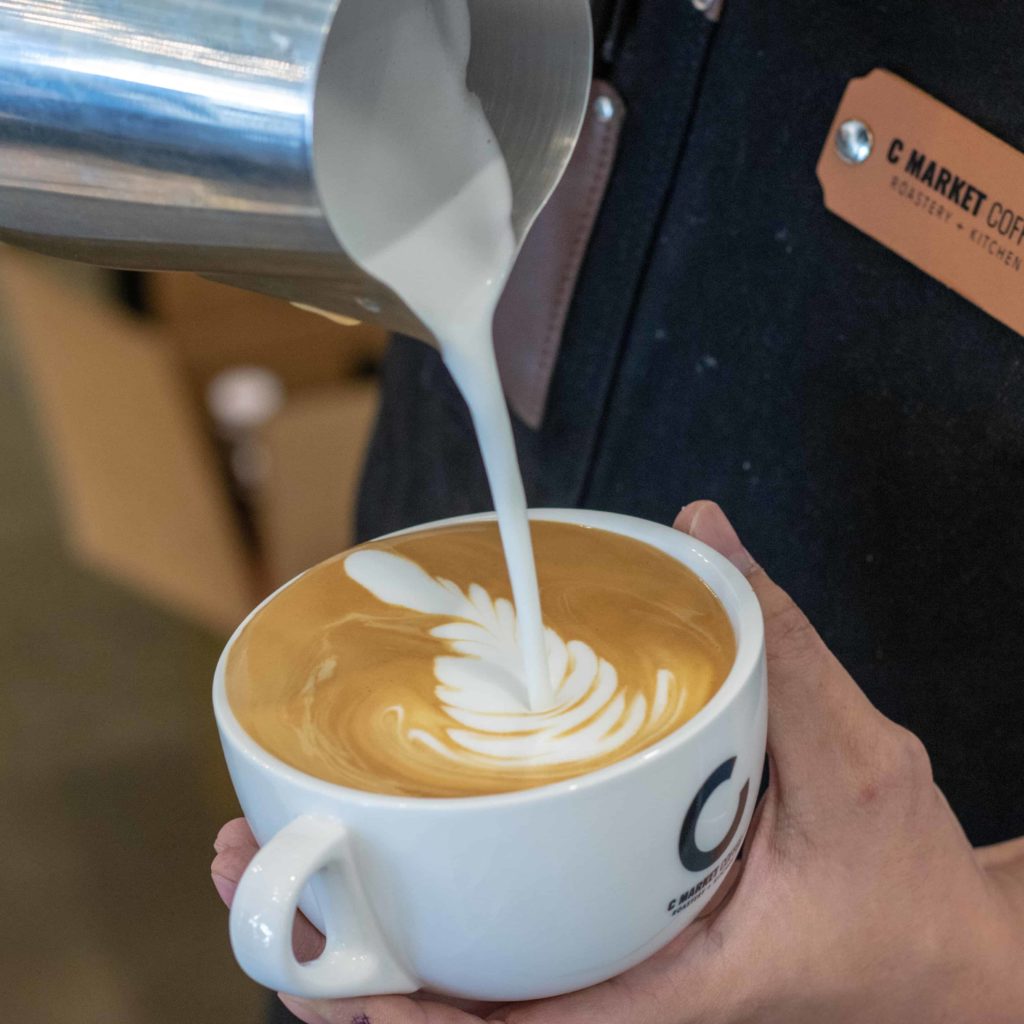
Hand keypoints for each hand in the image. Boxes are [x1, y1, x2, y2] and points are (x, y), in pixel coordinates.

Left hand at [211, 501, 1023, 1023]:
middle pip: (459, 1010)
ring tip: (278, 857)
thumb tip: (703, 534)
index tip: (317, 971)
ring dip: (366, 935)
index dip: (409, 1013)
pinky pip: (513, 943)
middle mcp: (632, 990)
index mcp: (683, 984)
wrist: (944, 954)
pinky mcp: (623, 939)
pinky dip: (440, 913)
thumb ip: (779, 647)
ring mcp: (618, 968)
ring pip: (470, 983)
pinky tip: (389, 855)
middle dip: (342, 964)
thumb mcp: (857, 759)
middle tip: (248, 865)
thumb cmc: (903, 881)